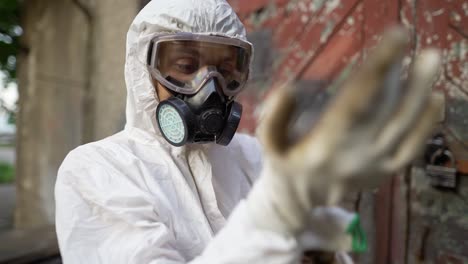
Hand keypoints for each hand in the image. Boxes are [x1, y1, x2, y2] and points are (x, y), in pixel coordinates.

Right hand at [249, 26, 442, 235]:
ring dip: (419, 94)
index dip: (376, 69)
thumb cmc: (283, 163)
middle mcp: (354, 156)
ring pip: (403, 128)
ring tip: (428, 62)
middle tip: (419, 47)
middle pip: (385, 112)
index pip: (354, 101)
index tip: (394, 39)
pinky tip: (434, 100)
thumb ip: (275, 116)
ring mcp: (373, 167)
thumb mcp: (268, 142)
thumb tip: (290, 88)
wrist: (297, 201)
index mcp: (323, 146)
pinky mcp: (384, 172)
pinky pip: (411, 149)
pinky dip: (426, 125)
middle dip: (407, 79)